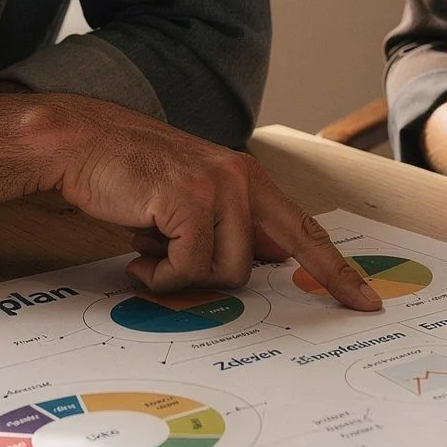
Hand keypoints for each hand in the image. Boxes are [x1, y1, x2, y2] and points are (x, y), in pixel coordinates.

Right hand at [34, 95, 382, 311]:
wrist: (80, 144)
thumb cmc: (128, 174)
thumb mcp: (189, 196)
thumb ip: (228, 224)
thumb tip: (263, 260)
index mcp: (247, 178)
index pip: (304, 231)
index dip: (336, 270)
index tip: (366, 302)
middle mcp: (242, 179)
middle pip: (251, 266)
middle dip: (204, 276)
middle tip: (164, 260)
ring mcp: (219, 189)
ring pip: (221, 273)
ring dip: (178, 272)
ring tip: (148, 243)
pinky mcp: (190, 201)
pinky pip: (187, 269)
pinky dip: (158, 272)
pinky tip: (137, 250)